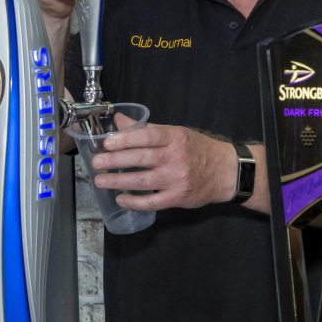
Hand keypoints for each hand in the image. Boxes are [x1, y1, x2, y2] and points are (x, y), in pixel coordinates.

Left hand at [89, 120, 240, 211]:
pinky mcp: (178, 197)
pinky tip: (121, 199)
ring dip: (118, 181)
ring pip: (142, 181)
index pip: (147, 136)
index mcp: (176, 138)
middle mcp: (176, 157)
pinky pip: (152, 202)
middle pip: (141, 158)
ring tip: (101, 181)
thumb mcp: (176, 133)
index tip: (107, 143)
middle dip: (114, 161)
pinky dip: (134, 202)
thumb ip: (147, 128)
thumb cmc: (198, 150)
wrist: (226, 172)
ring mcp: (177, 179)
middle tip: (96, 163)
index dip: (125, 139)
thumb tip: (119, 120)